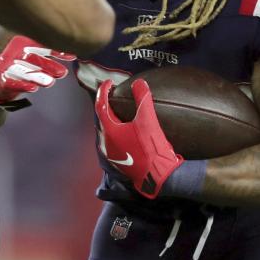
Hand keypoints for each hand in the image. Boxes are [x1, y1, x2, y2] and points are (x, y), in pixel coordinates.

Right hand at [0, 35, 74, 105]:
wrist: (0, 78)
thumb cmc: (23, 65)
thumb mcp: (36, 55)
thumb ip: (52, 52)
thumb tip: (74, 53)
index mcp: (23, 42)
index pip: (41, 44)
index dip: (57, 50)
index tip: (72, 57)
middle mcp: (15, 53)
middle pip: (33, 58)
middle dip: (48, 65)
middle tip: (62, 73)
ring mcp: (8, 66)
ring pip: (24, 71)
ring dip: (37, 77)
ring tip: (49, 82)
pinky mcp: (3, 80)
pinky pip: (13, 83)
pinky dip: (23, 86)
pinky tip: (32, 89)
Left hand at [95, 78, 182, 198]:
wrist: (158, 176)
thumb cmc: (151, 148)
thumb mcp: (148, 120)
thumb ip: (143, 99)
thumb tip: (140, 83)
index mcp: (110, 131)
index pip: (101, 106)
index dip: (104, 91)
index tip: (109, 83)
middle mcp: (107, 142)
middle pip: (102, 118)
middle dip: (106, 104)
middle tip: (113, 94)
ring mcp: (112, 153)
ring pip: (107, 130)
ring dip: (112, 118)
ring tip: (120, 109)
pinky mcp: (119, 160)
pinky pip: (114, 140)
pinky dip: (117, 130)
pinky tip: (127, 129)